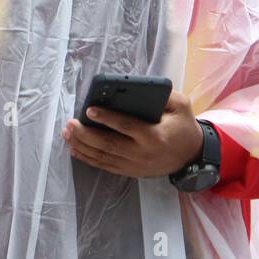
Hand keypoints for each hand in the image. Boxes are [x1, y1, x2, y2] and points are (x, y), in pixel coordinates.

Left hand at [63, 90, 204, 178]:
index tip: (89, 110)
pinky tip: (75, 149)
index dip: (107, 118)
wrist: (192, 155)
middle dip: (86, 134)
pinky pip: (105, 166)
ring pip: (104, 157)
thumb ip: (163, 95)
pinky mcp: (131, 171)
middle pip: (109, 144)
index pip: (126, 126)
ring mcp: (135, 165)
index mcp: (155, 136)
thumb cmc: (183, 126)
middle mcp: (143, 153)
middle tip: (69, 124)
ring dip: (82, 146)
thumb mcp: (181, 106)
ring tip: (67, 134)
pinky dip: (88, 158)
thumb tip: (136, 86)